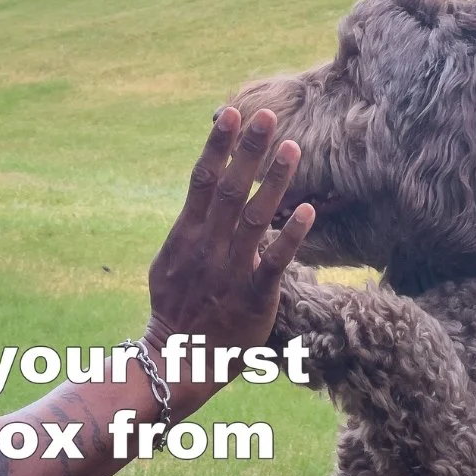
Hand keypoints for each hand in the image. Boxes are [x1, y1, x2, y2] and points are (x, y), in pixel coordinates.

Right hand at [144, 107, 314, 406]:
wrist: (177, 361)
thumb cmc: (175, 313)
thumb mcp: (169, 265)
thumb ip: (187, 231)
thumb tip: (198, 202)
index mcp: (186, 235)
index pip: (203, 181)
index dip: (218, 147)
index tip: (232, 115)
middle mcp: (209, 247)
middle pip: (230, 189)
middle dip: (249, 151)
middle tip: (268, 115)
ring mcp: (231, 271)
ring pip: (255, 217)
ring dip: (273, 180)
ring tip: (292, 148)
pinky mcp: (254, 297)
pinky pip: (275, 262)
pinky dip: (290, 236)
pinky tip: (306, 210)